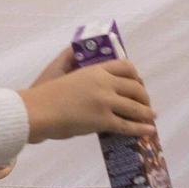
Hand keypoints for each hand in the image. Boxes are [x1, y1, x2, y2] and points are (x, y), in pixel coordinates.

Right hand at [19, 47, 156, 142]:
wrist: (37, 111)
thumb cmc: (46, 92)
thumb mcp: (62, 69)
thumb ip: (74, 62)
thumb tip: (81, 57)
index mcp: (95, 70)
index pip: (125, 67)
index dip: (136, 76)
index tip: (137, 82)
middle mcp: (104, 83)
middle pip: (134, 87)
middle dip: (144, 95)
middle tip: (145, 102)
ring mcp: (105, 102)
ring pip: (135, 107)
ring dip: (146, 112)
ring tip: (151, 117)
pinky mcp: (103, 121)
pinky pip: (127, 125)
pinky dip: (140, 129)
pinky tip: (148, 130)